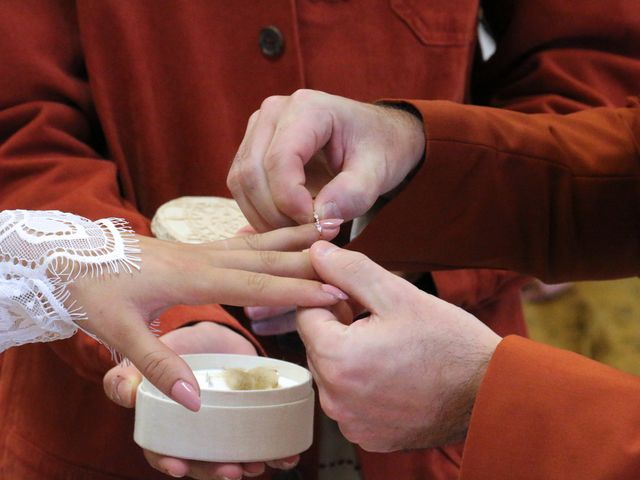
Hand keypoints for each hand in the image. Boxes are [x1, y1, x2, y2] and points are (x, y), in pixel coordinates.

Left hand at [70, 223, 344, 410]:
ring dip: (297, 241)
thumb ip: (156, 366)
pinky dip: (275, 238)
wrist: (71, 256)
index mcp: (192, 277)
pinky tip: (289, 238)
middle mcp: (206, 258)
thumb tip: (195, 401)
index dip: (296, 291)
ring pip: (261, 244)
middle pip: (268, 259)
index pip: (256, 285)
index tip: (332, 293)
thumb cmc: (94, 291)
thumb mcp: (117, 332)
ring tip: (331, 230)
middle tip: (350, 265)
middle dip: (311, 264)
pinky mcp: (200, 251)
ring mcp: (204, 250)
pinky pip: (247, 242)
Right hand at [104, 322, 299, 478]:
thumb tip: (127, 391)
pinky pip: (256, 442)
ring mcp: (219, 426)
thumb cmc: (185, 343)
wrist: (222, 333)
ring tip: (258, 464)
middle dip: (212, 471)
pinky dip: (273, 452)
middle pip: (195, 461)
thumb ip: (141, 367)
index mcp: (161, 416)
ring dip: (242, 466)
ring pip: (225, 458)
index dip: (166, 460)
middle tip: (232, 471)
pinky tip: (285, 456)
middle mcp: (189, 428)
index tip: (179, 467)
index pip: (155, 446)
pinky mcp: (246, 418)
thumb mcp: (160, 347)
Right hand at [227, 89, 424, 230]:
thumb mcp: (377, 171)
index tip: (317, 226)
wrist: (376, 137)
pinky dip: (260, 212)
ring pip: (241, 183)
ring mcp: (258, 130)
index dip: (291, 201)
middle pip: (251, 173)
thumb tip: (319, 217)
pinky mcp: (253, 150)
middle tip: (307, 236)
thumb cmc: (379, 148)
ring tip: (299, 233)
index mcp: (307, 108)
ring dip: (264, 217)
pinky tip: (288, 226)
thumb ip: (352, 194)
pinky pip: (243, 187)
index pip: (279, 161)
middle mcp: (273, 113)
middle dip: (275, 214)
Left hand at [296, 241, 500, 451]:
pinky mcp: (366, 436)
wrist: (489, 394)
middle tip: (378, 319)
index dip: (330, 298)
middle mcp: (335, 399)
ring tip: (390, 347)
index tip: (358, 297)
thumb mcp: (398, 295)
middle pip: (317, 345)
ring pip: (332, 373)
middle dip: (339, 327)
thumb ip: (350, 270)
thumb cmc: (449, 344)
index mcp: (337, 359)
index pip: (305, 314)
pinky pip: (348, 401)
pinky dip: (362, 386)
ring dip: (349, 356)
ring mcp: (350, 422)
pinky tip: (393, 375)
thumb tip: (316, 251)